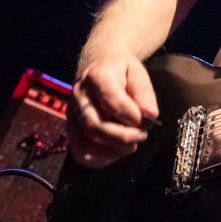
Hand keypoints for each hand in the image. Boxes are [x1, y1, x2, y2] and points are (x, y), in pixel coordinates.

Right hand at [68, 50, 160, 167]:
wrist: (97, 62)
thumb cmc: (120, 69)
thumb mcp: (137, 71)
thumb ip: (144, 93)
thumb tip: (150, 115)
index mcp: (96, 77)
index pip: (111, 101)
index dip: (132, 116)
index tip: (146, 119)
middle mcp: (79, 97)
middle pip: (94, 127)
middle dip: (122, 138)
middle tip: (141, 135)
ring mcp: (72, 114)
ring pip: (84, 144)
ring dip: (111, 151)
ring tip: (130, 145)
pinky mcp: (71, 128)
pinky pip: (79, 152)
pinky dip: (99, 159)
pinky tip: (116, 152)